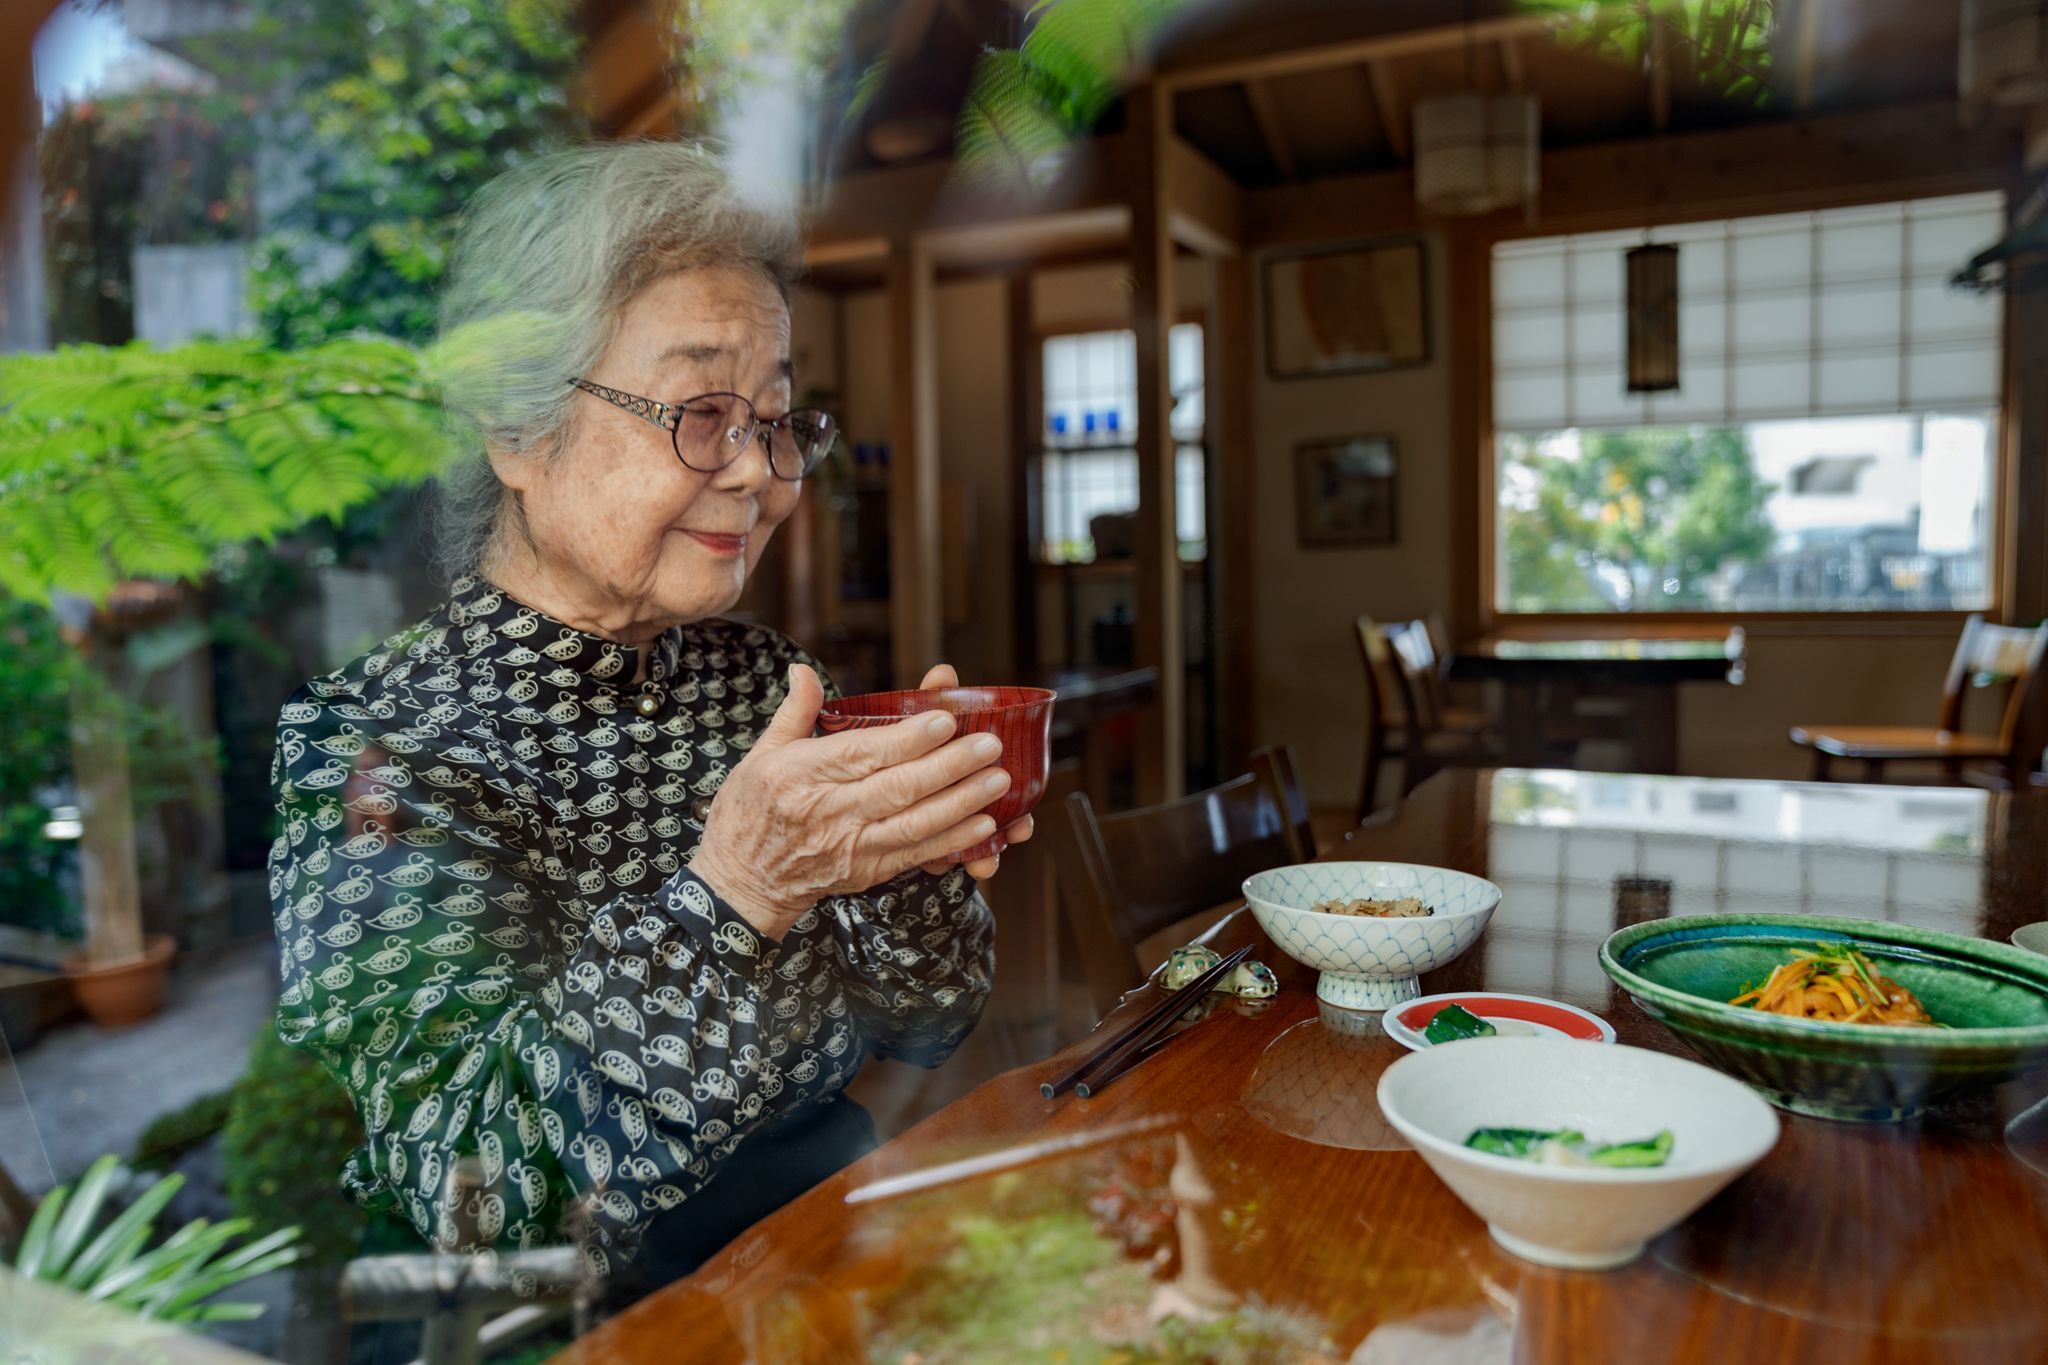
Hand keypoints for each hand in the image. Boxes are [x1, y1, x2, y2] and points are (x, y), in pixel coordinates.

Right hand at [690, 664, 1011, 938]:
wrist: (742, 882)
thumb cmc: (751, 811)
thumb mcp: (761, 755)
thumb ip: (795, 713)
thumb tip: (803, 670)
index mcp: (803, 774)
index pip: (864, 753)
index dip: (909, 738)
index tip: (945, 719)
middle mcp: (830, 811)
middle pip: (900, 786)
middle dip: (951, 765)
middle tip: (991, 743)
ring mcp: (852, 845)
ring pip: (916, 822)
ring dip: (963, 802)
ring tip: (999, 779)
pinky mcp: (868, 870)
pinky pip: (917, 854)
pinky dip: (953, 841)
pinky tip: (985, 825)